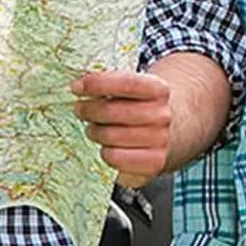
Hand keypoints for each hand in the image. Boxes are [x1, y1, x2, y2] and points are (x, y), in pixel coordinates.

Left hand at [71, 69, 171, 186]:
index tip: (76, 87)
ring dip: (94, 131)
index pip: (127, 83)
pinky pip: (115, 157)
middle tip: (79, 109)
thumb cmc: (140, 107)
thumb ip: (110, 84)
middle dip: (88, 110)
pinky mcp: (154, 163)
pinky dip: (105, 152)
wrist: (169, 133)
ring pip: (110, 136)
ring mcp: (160, 140)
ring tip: (93, 128)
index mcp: (159, 89)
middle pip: (112, 111)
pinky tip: (107, 147)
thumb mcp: (132, 90)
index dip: (98, 84)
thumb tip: (80, 85)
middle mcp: (162, 115)